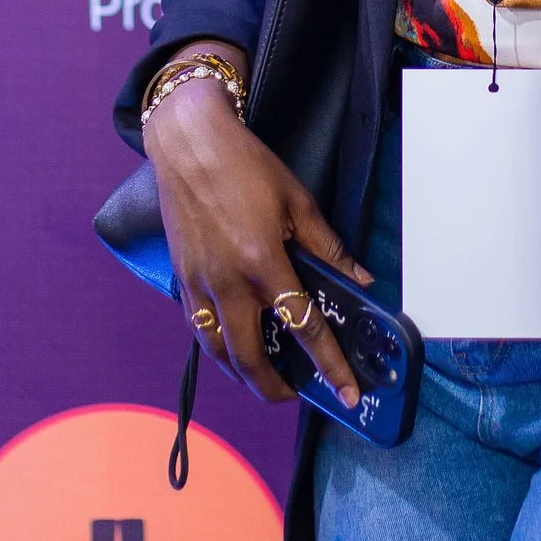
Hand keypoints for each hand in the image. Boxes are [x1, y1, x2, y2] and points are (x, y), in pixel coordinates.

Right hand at [142, 47, 372, 408]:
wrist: (189, 144)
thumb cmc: (246, 166)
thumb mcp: (298, 201)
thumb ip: (328, 246)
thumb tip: (360, 279)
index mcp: (263, 263)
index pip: (303, 328)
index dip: (328, 365)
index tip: (345, 393)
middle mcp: (228, 283)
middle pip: (251, 358)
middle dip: (274, 388)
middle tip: (296, 395)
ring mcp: (200, 284)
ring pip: (218, 351)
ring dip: (242, 374)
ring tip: (264, 380)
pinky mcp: (181, 278)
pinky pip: (199, 327)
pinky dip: (216, 346)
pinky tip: (230, 346)